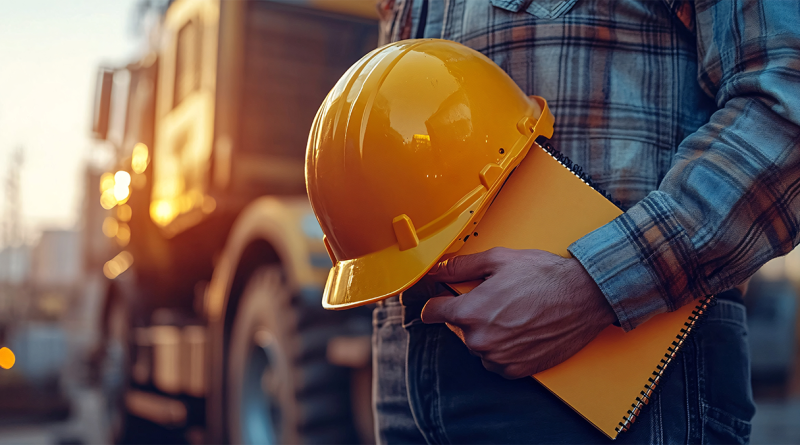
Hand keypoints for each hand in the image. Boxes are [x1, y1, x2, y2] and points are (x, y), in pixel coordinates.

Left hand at [420, 247, 615, 378]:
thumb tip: (437, 269)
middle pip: (458, 328)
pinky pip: (496, 360)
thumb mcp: (498, 260)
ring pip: (478, 345)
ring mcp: (498, 358)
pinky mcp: (516, 370)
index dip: (435, 302)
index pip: (433, 313)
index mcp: (471, 312)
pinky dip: (503, 348)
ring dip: (487, 332)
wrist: (584, 298)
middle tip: (495, 299)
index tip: (438, 301)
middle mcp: (480, 340)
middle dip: (470, 314)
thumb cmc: (545, 277)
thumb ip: (461, 266)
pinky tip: (520, 329)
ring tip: (512, 313)